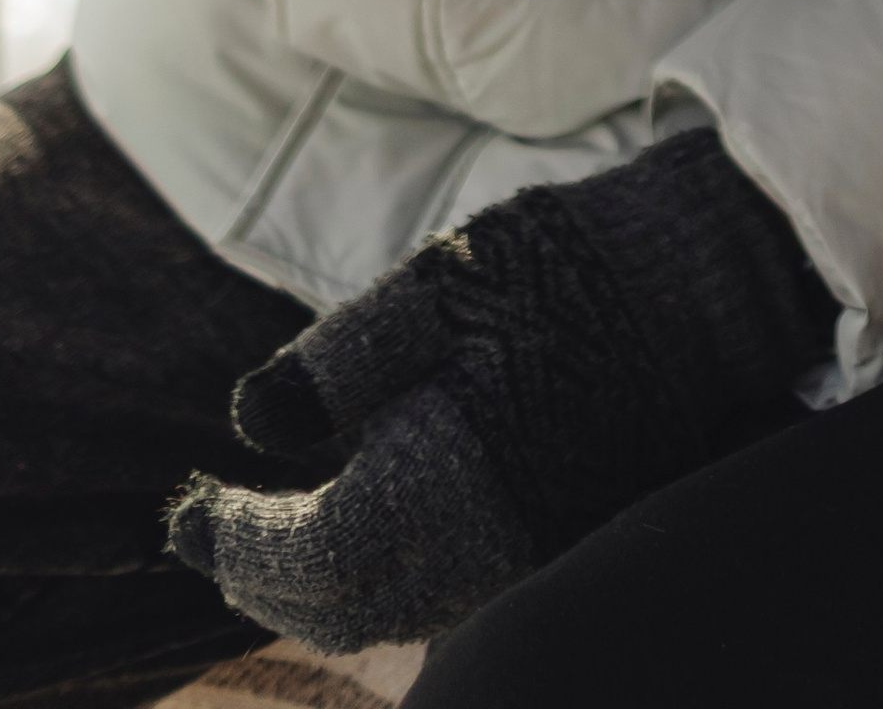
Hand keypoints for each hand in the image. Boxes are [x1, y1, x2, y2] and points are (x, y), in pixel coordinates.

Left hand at [168, 130, 832, 653]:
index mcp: (442, 479)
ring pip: (393, 613)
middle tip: (210, 534)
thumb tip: (252, 419)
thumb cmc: (560, 269)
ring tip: (269, 543)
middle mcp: (480, 544)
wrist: (698, 288)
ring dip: (320, 590)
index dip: (233, 541)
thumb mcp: (440, 279)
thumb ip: (340, 358)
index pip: (308, 555)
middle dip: (263, 578)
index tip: (184, 508)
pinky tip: (362, 533)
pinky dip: (382, 582)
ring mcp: (521, 554)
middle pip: (343, 607)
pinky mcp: (550, 543)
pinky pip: (443, 597)